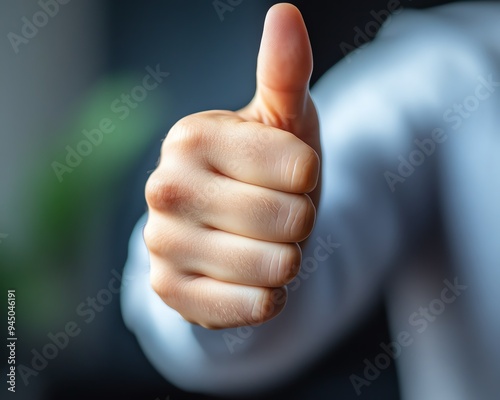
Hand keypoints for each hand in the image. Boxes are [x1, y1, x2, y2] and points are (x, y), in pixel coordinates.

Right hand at [144, 3, 320, 328]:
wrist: (230, 232)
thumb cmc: (264, 173)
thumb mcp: (281, 122)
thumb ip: (284, 73)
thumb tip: (285, 13)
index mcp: (190, 138)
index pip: (299, 167)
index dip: (308, 177)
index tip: (289, 175)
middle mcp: (164, 188)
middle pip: (290, 219)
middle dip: (300, 221)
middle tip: (276, 215)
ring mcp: (161, 244)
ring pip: (276, 266)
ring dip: (287, 259)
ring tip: (263, 243)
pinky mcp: (169, 292)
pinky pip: (252, 306)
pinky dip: (268, 296)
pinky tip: (252, 278)